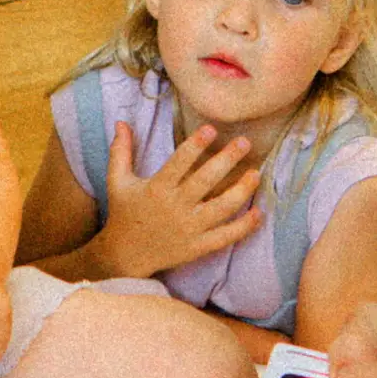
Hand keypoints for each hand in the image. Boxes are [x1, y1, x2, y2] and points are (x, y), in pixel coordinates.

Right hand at [97, 121, 261, 278]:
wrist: (126, 255)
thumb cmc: (124, 212)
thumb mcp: (118, 181)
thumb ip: (120, 151)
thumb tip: (121, 122)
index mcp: (156, 189)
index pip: (179, 163)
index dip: (195, 146)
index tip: (211, 129)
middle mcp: (175, 207)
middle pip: (205, 181)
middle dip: (227, 160)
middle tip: (244, 142)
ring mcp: (189, 229)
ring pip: (221, 208)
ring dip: (241, 191)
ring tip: (256, 173)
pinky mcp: (198, 247)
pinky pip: (225, 236)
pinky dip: (244, 226)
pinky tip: (259, 212)